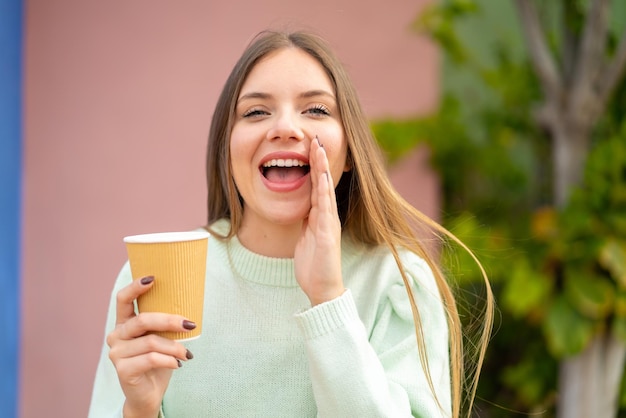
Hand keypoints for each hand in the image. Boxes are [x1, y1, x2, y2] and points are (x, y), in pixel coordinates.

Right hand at [106, 276, 194, 416]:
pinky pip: (150, 359)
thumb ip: (165, 325)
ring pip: (151, 342)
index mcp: (125, 323)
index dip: (135, 287)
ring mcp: (116, 353)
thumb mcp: (162, 339)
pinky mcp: (123, 370)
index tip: (153, 278)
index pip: (123, 299)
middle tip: (190, 325)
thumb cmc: (158, 362)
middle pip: (143, 320)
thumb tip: (189, 311)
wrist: (149, 395)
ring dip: (175, 347)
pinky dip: (169, 360)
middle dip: (170, 320)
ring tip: (187, 354)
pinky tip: (177, 364)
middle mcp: (116, 335)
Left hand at [294, 136, 344, 305]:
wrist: (322, 288)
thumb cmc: (314, 264)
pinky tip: (320, 179)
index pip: (317, 184)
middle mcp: (327, 216)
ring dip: (322, 169)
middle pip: (323, 182)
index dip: (314, 164)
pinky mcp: (327, 235)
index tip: (310, 145)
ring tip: (318, 149)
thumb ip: (306, 220)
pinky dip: (323, 193)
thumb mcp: (306, 235)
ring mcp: (328, 224)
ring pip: (325, 191)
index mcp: (321, 215)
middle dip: (320, 159)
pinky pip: (324, 210)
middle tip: (316, 137)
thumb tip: (301, 206)